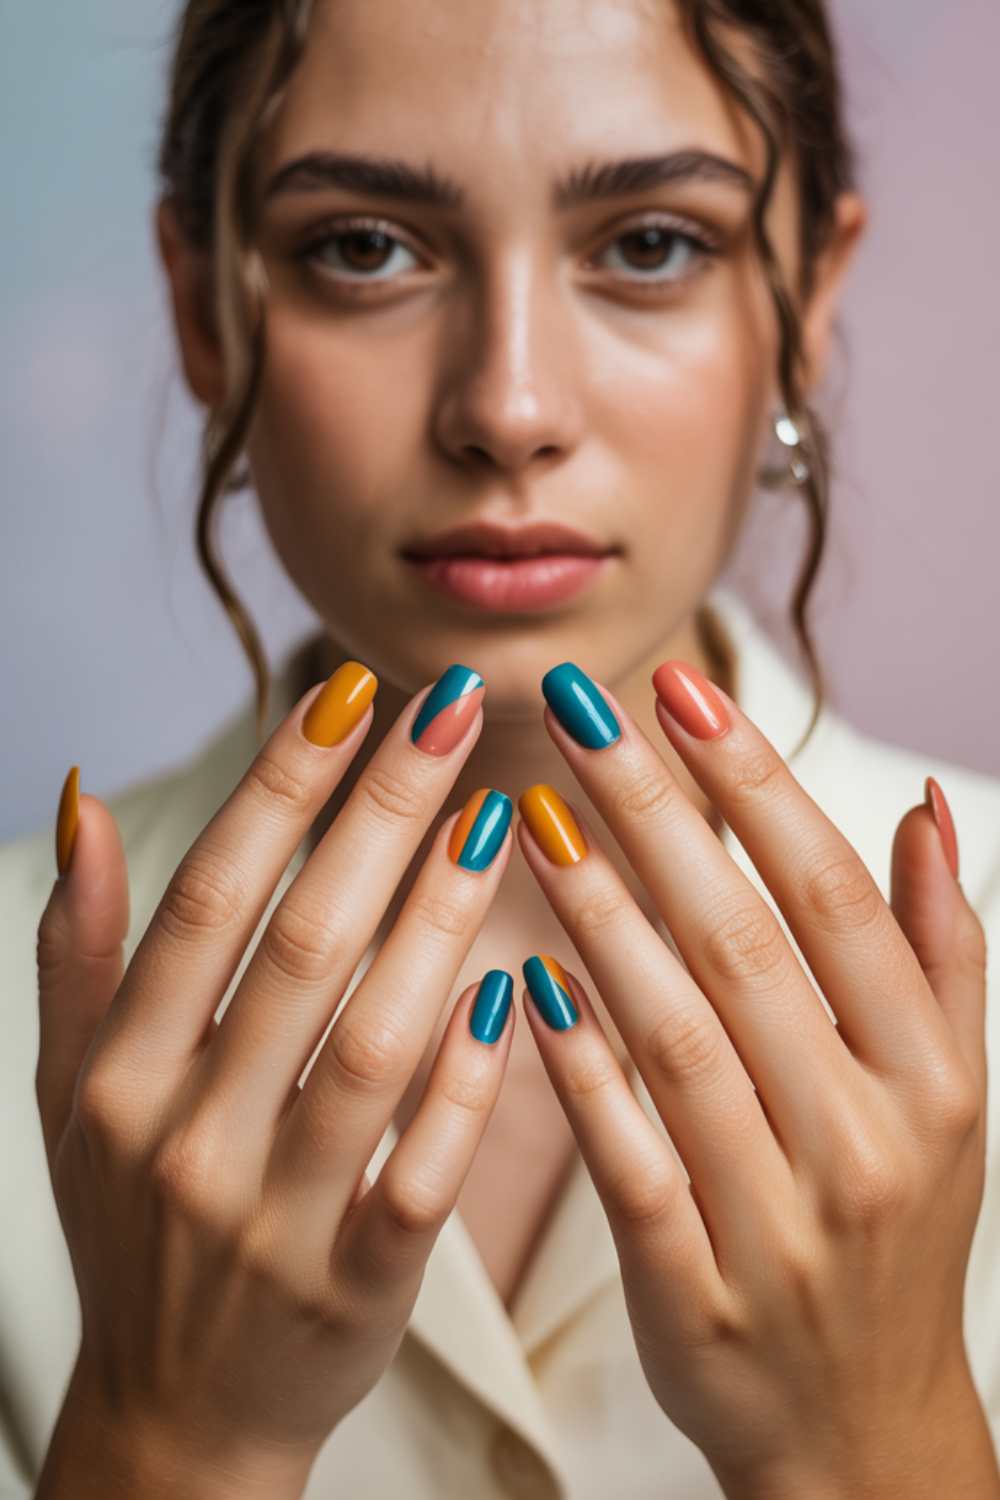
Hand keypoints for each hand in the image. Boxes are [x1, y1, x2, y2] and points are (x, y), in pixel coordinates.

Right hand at [34, 661, 515, 1489]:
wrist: (173, 1414)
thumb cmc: (132, 1221)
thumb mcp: (69, 1090)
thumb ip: (79, 947)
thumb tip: (80, 799)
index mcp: (119, 1074)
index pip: (210, 897)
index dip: (281, 785)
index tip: (350, 688)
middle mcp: (186, 1139)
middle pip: (303, 944)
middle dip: (383, 811)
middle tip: (458, 706)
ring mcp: (271, 1219)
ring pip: (372, 1044)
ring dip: (441, 922)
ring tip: (503, 817)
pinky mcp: (355, 1290)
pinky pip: (424, 1171)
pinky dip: (470, 1080)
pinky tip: (516, 986)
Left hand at [515, 658, 993, 1497]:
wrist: (863, 1429)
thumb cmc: (895, 1226)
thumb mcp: (951, 1091)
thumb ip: (940, 947)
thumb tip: (926, 804)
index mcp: (932, 1075)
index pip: (832, 897)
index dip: (755, 783)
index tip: (680, 686)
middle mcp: (864, 1139)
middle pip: (745, 944)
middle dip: (655, 813)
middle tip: (575, 708)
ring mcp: (779, 1221)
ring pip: (678, 1039)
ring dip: (602, 917)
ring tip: (534, 814)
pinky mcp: (696, 1290)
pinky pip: (626, 1161)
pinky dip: (578, 1068)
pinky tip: (525, 980)